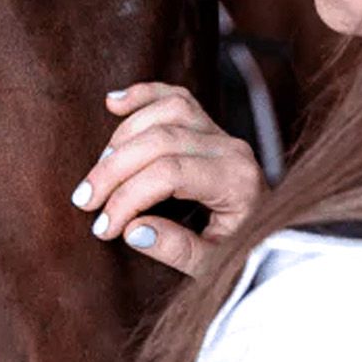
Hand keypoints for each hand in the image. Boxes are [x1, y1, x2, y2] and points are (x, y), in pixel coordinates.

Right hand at [69, 82, 264, 274]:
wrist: (277, 238)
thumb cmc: (245, 253)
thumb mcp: (216, 266)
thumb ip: (177, 250)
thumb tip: (132, 229)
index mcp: (236, 181)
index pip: (169, 174)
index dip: (128, 197)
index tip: (103, 228)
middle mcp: (231, 148)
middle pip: (160, 140)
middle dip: (113, 170)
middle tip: (85, 201)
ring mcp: (221, 133)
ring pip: (165, 112)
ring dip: (122, 137)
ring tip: (98, 172)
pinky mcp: (209, 126)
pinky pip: (176, 97)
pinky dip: (143, 95)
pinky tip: (113, 103)